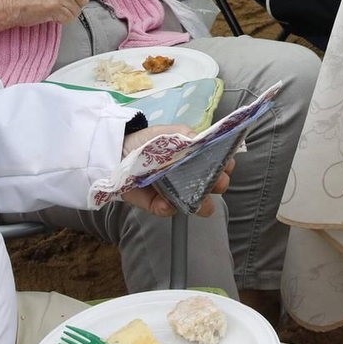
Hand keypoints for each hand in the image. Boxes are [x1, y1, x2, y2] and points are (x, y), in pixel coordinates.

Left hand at [114, 128, 233, 217]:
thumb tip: (204, 141)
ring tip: (195, 199)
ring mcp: (174, 193)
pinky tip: (165, 202)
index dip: (225, 166)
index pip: (218, 164)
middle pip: (212, 187)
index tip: (227, 166)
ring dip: (199, 203)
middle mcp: (189, 177)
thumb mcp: (169, 132)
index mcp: (195, 159)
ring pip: (196, 205)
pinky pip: (167, 210)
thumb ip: (188, 135)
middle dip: (217, 185)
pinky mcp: (156, 205)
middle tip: (215, 183)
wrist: (115, 152)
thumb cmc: (145, 141)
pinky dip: (168, 207)